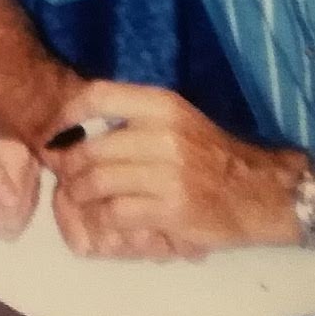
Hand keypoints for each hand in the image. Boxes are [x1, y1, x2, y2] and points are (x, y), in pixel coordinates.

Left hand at [45, 79, 299, 256]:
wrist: (258, 192)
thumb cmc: (211, 154)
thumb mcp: (178, 119)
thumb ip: (134, 117)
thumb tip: (76, 125)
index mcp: (164, 105)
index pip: (98, 96)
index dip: (67, 115)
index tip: (56, 133)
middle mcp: (164, 134)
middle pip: (89, 148)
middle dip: (68, 167)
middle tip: (65, 176)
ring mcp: (168, 173)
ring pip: (97, 183)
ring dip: (80, 195)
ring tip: (80, 198)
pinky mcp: (170, 209)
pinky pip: (115, 213)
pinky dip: (101, 219)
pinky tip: (105, 219)